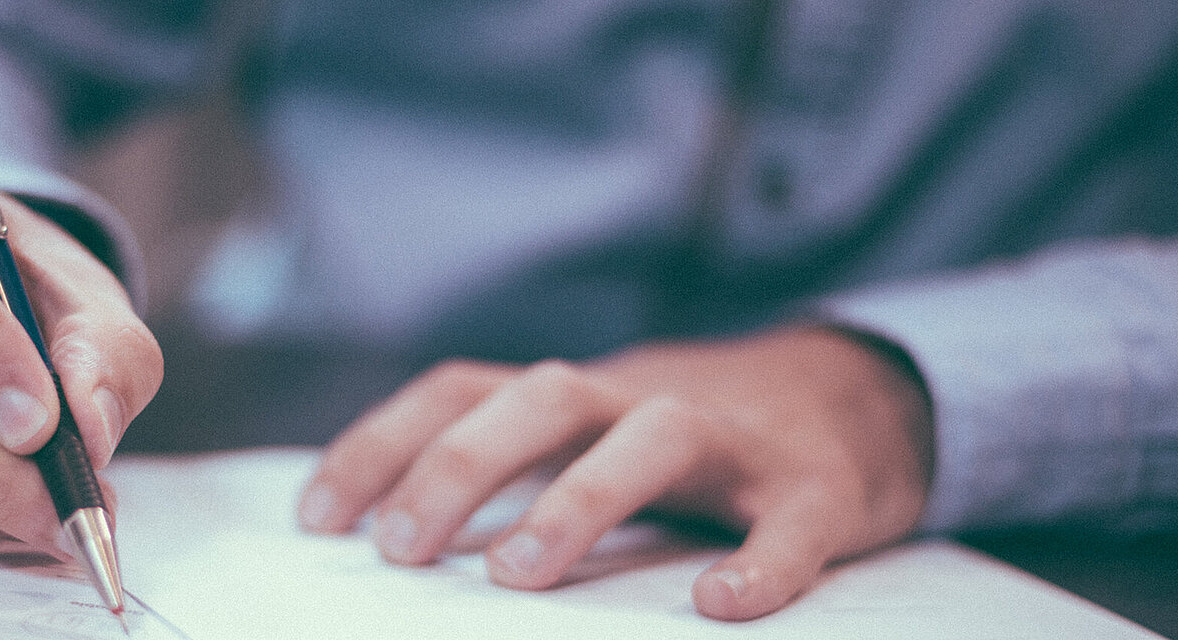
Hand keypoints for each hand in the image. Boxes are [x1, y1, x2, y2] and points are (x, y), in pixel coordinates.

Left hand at [295, 326, 931, 620]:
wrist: (860, 396)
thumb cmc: (690, 441)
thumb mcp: (588, 435)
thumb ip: (507, 469)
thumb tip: (390, 537)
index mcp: (575, 396)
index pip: (460, 391)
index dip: (381, 445)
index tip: (317, 519)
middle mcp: (641, 399)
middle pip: (542, 397)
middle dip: (461, 465)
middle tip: (401, 549)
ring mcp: (735, 439)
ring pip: (654, 436)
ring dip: (579, 497)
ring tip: (517, 574)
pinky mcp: (818, 487)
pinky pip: (790, 521)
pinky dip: (761, 562)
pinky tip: (722, 605)